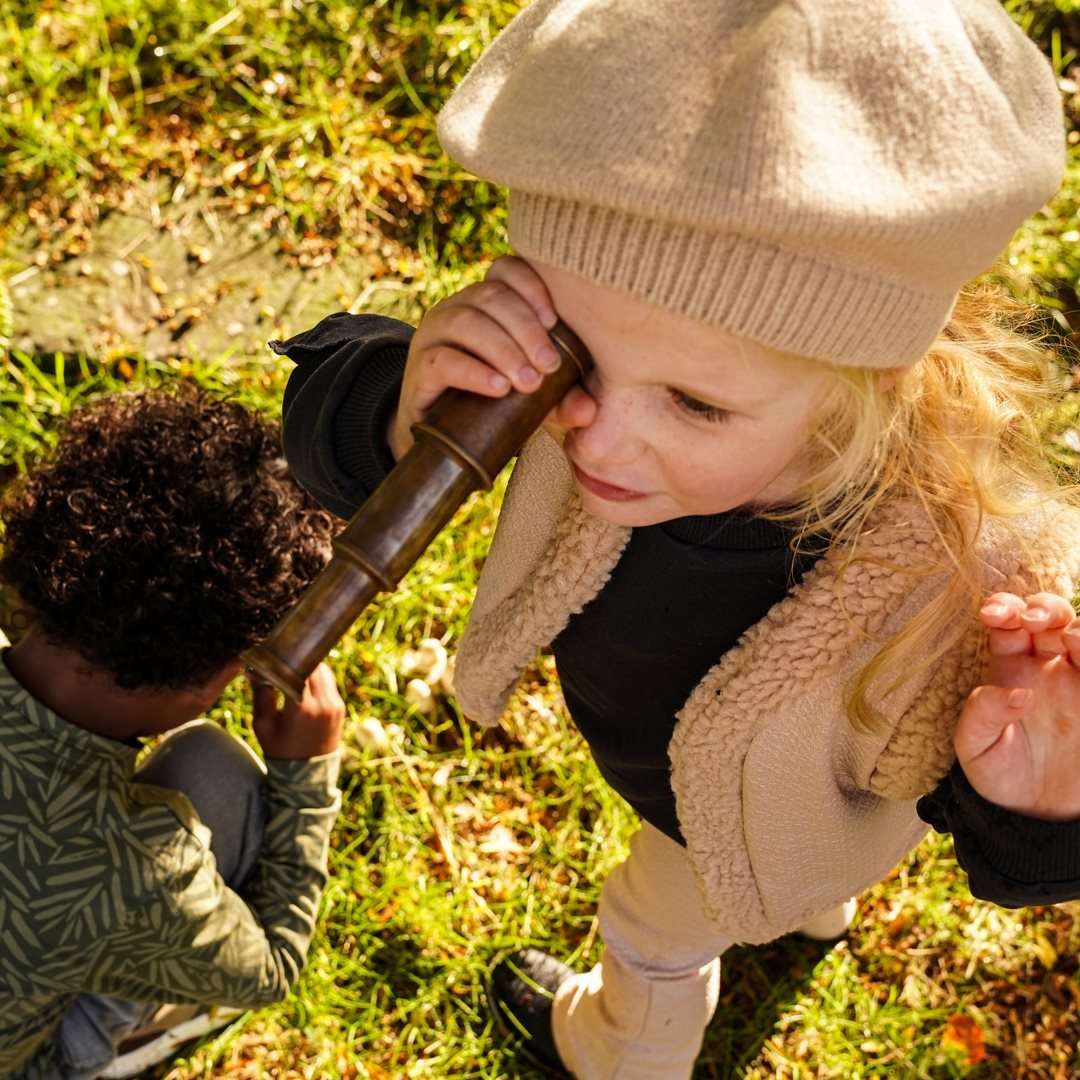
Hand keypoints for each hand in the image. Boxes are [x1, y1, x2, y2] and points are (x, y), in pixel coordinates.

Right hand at [249, 663, 344, 759]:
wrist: (307, 774)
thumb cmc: (280, 750)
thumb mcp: (264, 725)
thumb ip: (261, 695)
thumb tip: (255, 670)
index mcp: (302, 707)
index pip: (295, 669)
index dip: (283, 659)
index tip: (270, 656)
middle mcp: (323, 703)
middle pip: (312, 666)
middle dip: (296, 660)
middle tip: (280, 659)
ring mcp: (335, 704)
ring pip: (324, 671)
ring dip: (308, 667)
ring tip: (291, 669)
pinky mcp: (340, 707)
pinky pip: (329, 682)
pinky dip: (317, 678)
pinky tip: (303, 681)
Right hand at [390, 256, 560, 458]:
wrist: (442, 438)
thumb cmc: (493, 403)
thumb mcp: (533, 397)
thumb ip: (562, 398)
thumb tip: (588, 411)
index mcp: (484, 302)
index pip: (504, 270)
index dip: (530, 286)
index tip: (554, 321)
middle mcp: (455, 309)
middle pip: (490, 297)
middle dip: (526, 330)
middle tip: (550, 365)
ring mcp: (433, 337)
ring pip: (466, 323)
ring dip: (504, 350)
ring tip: (529, 381)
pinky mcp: (419, 370)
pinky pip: (443, 361)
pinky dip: (475, 372)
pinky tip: (499, 388)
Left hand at [954, 591, 1079, 820]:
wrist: (1037, 810)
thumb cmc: (999, 772)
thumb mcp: (975, 747)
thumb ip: (982, 715)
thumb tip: (1019, 693)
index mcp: (1008, 668)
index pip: (1008, 623)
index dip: (1003, 608)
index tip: (992, 615)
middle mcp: (1046, 666)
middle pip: (1050, 617)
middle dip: (1043, 608)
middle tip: (1031, 622)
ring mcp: (1078, 682)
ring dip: (1077, 627)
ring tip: (1067, 640)